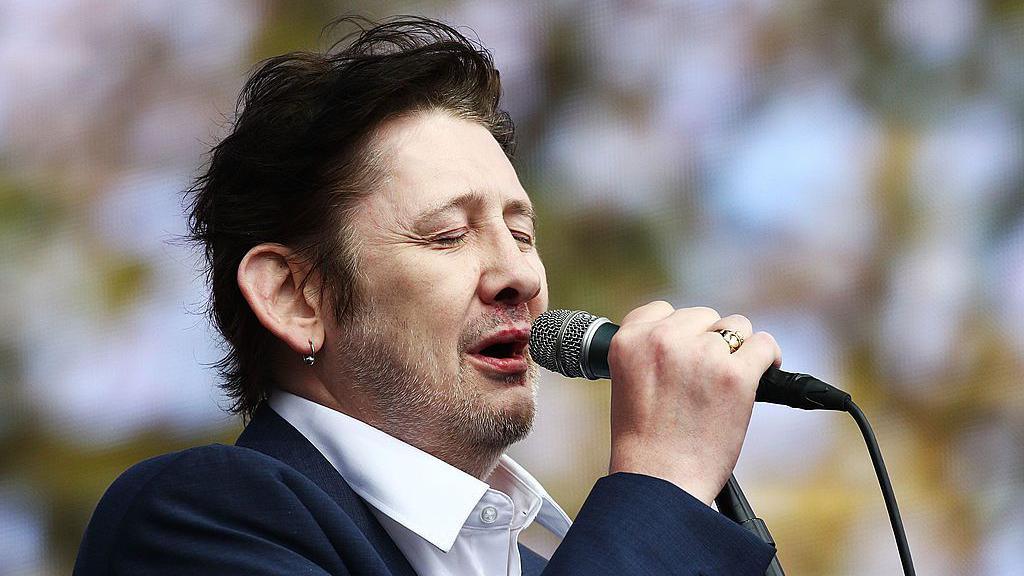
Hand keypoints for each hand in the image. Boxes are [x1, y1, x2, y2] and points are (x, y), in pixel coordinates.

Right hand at [606, 301, 781, 505]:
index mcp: (628, 341)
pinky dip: (767, 357)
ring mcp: (700, 354)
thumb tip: (695, 337)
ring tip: (727, 382)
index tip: (683, 352)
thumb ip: (652, 353)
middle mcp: (662, 339)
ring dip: (735, 350)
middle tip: (705, 379)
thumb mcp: (629, 384)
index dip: (677, 332)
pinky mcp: (734, 374)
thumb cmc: (645, 444)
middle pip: (701, 316)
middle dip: (707, 342)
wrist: (659, 482)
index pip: (660, 311)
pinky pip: (763, 345)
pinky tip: (762, 373)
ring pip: (734, 327)